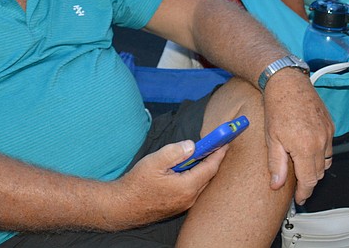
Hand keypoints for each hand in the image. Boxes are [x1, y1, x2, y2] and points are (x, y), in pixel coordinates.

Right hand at [110, 140, 226, 228]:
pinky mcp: (178, 206)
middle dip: (213, 159)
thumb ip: (175, 151)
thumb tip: (192, 145)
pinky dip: (195, 176)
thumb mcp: (154, 161)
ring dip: (203, 168)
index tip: (225, 140)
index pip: (210, 167)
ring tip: (201, 153)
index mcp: (187, 186)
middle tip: (216, 144)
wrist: (123, 206)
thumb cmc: (137, 184)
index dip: (219, 152)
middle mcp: (189, 198)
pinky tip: (187, 168)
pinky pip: (193, 188)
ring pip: (201, 183)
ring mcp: (184, 204)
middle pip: (208, 175)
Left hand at [262, 69, 333, 204]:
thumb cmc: (277, 108)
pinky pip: (329, 146)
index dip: (305, 193)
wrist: (288, 83)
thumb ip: (277, 164)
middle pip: (319, 173)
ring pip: (326, 161)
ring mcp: (328, 133)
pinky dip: (321, 153)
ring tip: (302, 167)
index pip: (310, 180)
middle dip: (309, 181)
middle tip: (297, 184)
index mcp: (306, 148)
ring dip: (316, 167)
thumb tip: (277, 185)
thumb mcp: (272, 138)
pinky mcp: (330, 124)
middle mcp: (321, 142)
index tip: (300, 199)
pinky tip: (308, 149)